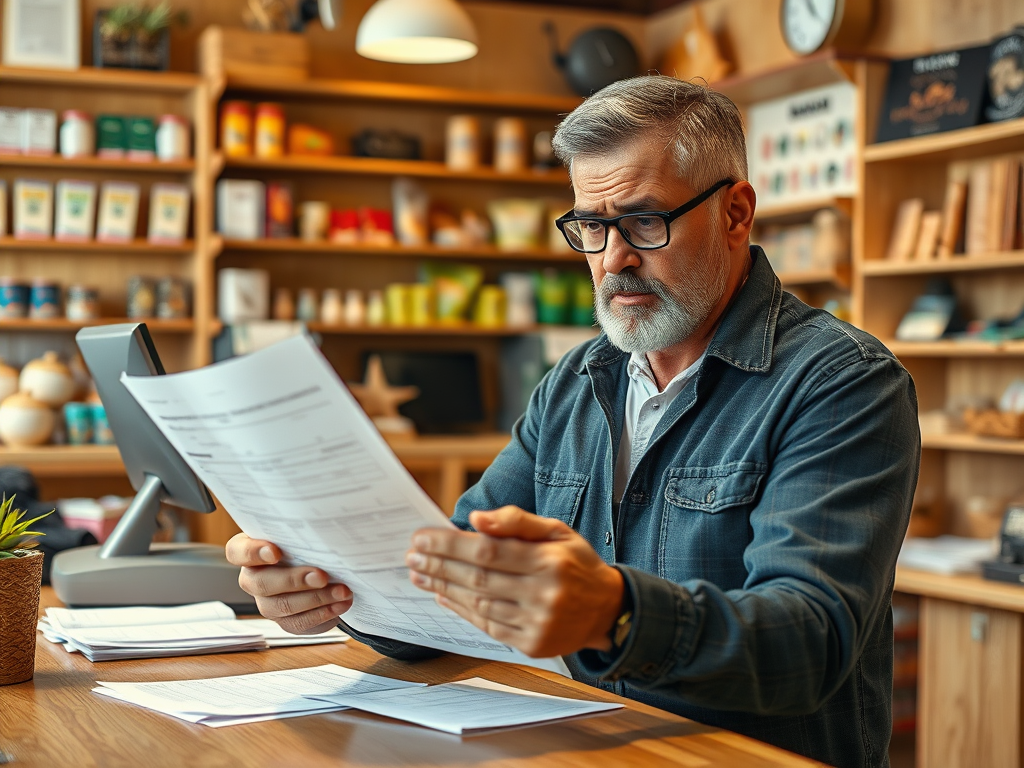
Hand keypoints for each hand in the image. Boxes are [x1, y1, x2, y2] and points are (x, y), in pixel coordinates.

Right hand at [225, 533, 352, 634]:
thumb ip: (303, 530)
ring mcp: (267, 602)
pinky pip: (299, 622)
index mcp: (250, 551)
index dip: (253, 553)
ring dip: (316, 598)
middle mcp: (253, 578)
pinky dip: (323, 612)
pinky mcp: (285, 620)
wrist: (323, 570)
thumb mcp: (303, 533)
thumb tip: (325, 526)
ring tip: (342, 590)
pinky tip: (340, 603)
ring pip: (282, 605)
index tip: (275, 551)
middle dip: (294, 580)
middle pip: (261, 583)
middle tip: (322, 576)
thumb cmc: (307, 545)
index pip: (237, 551)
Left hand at [405, 506, 623, 657]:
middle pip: (478, 578)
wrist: (608, 610)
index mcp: (549, 560)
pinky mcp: (533, 644)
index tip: (421, 539)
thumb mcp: (556, 531)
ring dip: (444, 589)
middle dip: (439, 566)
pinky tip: (444, 597)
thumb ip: (517, 521)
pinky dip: (462, 610)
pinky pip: (488, 626)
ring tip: (421, 576)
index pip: (487, 551)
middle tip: (412, 557)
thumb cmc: (576, 564)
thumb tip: (476, 519)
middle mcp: (544, 594)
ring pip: (479, 604)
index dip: (449, 545)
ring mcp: (538, 623)